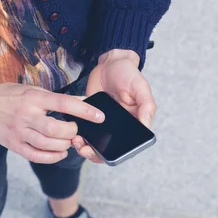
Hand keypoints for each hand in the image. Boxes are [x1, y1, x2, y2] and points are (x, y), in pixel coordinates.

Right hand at [0, 81, 104, 163]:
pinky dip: (52, 157)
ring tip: (67, 141)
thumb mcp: (32, 90)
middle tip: (75, 130)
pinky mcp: (13, 145)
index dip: (84, 111)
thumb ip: (56, 98)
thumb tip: (83, 103)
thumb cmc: (9, 95)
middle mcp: (26, 115)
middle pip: (56, 129)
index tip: (99, 116)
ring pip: (47, 145)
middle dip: (72, 132)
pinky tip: (59, 153)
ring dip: (63, 145)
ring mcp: (18, 132)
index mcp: (33, 98)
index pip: (64, 104)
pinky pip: (36, 156)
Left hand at [73, 49, 155, 163]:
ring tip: (76, 141)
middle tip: (84, 149)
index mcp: (132, 124)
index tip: (102, 154)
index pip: (124, 147)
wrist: (110, 62)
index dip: (113, 155)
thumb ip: (146, 106)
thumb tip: (146, 126)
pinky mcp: (87, 115)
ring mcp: (100, 123)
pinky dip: (75, 133)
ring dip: (83, 146)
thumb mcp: (141, 88)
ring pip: (91, 142)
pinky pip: (81, 129)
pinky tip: (71, 130)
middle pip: (105, 149)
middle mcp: (116, 127)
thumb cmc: (128, 74)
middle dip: (93, 153)